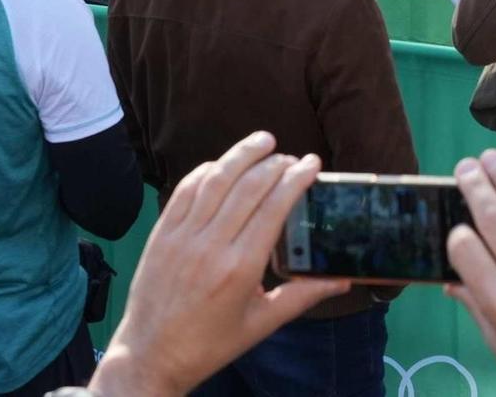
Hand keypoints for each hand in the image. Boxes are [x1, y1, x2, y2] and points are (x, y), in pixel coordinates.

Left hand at [92, 136, 347, 396]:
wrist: (151, 356)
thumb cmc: (209, 344)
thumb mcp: (262, 324)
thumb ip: (304, 296)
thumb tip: (344, 280)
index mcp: (240, 269)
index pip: (274, 206)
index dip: (296, 178)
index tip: (311, 164)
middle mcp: (211, 246)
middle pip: (249, 186)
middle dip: (275, 164)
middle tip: (292, 157)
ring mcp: (182, 237)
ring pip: (216, 179)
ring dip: (242, 154)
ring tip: (263, 140)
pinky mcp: (162, 234)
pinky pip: (185, 190)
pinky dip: (206, 171)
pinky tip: (222, 164)